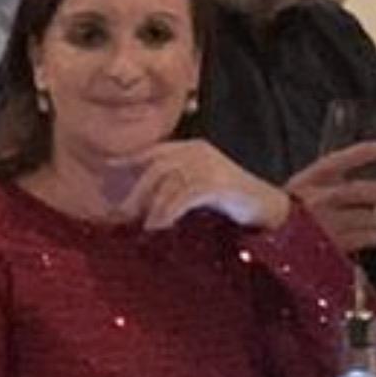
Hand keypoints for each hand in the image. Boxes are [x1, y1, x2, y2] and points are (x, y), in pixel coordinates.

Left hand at [122, 141, 289, 232]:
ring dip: (151, 205)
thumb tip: (143, 208)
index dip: (128, 160)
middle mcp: (198, 151)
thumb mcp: (198, 194)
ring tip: (143, 227)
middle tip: (123, 215)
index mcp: (192, 149)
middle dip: (137, 191)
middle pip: (156, 166)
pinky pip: (182, 195)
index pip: (153, 152)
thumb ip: (174, 192)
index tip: (106, 173)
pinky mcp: (218, 182)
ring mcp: (209, 164)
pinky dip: (167, 211)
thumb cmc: (232, 205)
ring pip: (167, 179)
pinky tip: (159, 227)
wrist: (269, 211)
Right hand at [287, 140, 375, 255]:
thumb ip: (327, 181)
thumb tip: (363, 169)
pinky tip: (366, 237)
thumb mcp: (301, 192)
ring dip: (374, 219)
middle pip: (359, 192)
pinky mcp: (335, 246)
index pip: (333, 163)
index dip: (357, 154)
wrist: (275, 250)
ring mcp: (326, 225)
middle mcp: (316, 202)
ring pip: (368, 217)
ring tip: (371, 222)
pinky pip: (366, 237)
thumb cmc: (290, 219)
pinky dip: (370, 236)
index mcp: (305, 184)